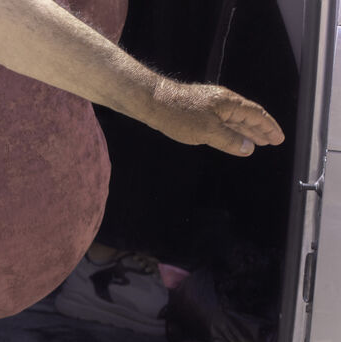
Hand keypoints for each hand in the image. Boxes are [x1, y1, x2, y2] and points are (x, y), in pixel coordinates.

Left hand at [148, 80, 284, 155]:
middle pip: (249, 117)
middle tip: (272, 141)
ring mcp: (212, 107)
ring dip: (247, 131)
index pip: (257, 115)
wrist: (153, 102)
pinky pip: (223, 122)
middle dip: (261, 130)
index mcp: (230, 104)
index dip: (269, 128)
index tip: (279, 139)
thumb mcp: (207, 132)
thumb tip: (248, 148)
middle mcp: (224, 103)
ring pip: (235, 120)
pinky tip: (232, 136)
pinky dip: (231, 130)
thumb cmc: (178, 114)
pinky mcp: (200, 112)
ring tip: (258, 141)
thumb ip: (229, 140)